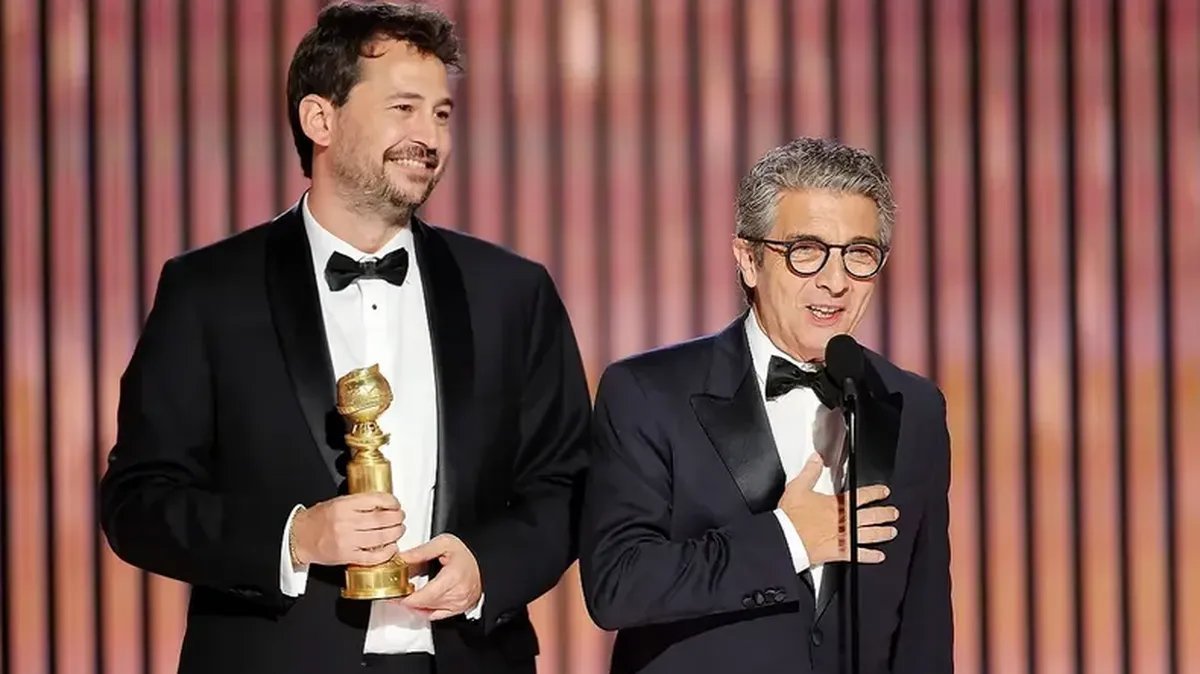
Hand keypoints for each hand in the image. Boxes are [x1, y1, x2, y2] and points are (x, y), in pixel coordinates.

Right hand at [291, 493, 405, 566]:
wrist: (299, 538)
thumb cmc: (317, 520)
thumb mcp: (336, 502)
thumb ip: (358, 503)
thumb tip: (382, 504)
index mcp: (343, 505)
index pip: (375, 500)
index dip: (391, 502)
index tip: (396, 504)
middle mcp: (346, 522)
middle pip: (381, 520)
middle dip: (396, 518)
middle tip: (400, 518)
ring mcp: (347, 541)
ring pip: (380, 538)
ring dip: (395, 534)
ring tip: (398, 531)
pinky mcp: (346, 557)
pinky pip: (372, 557)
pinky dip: (386, 553)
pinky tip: (391, 548)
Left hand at [398, 534, 481, 620]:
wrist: (485, 562)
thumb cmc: (466, 554)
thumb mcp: (443, 543)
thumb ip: (421, 552)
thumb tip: (401, 558)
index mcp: (452, 578)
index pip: (423, 597)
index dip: (406, 598)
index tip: (394, 595)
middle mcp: (457, 595)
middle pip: (424, 604)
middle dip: (408, 599)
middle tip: (397, 591)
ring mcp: (458, 605)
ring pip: (428, 610)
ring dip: (416, 604)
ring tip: (409, 593)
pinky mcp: (458, 610)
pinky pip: (435, 616)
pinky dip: (425, 610)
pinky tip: (420, 602)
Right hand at [778, 454, 898, 565]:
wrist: (787, 538)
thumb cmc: (792, 517)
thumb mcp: (798, 488)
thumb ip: (810, 472)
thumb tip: (816, 459)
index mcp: (837, 504)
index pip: (862, 495)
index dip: (875, 493)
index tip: (884, 492)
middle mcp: (845, 521)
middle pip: (872, 516)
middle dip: (885, 514)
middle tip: (893, 513)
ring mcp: (845, 537)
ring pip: (870, 534)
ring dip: (883, 532)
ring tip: (892, 532)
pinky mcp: (840, 552)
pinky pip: (860, 555)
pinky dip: (871, 556)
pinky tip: (879, 556)